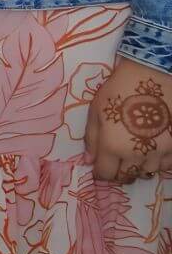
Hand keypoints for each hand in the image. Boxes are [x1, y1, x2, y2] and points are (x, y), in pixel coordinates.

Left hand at [86, 54, 171, 183]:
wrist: (154, 76)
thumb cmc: (120, 89)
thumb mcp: (96, 110)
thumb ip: (92, 138)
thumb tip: (90, 159)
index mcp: (113, 146)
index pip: (106, 174)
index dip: (100, 173)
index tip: (99, 168)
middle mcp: (137, 154)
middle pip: (127, 177)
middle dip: (118, 173)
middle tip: (115, 162)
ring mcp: (160, 152)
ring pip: (147, 172)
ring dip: (138, 167)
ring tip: (133, 155)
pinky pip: (166, 165)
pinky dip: (157, 162)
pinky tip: (152, 150)